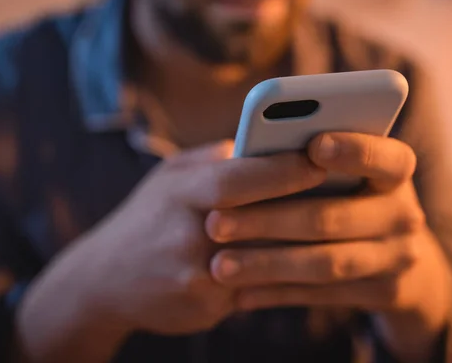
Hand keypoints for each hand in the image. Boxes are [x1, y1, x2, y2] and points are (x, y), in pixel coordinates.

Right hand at [15, 141, 326, 362]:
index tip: (320, 157)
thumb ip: (212, 162)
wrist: (103, 281)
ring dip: (305, 245)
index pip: (234, 178)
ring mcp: (193, 276)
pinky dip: (284, 276)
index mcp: (175, 193)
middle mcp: (182, 234)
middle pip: (255, 220)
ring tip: (344, 229)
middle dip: (304, 205)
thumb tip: (263, 144)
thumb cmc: (146, 219)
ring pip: (265, 260)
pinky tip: (312, 264)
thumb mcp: (168, 180)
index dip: (279, 169)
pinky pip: (255, 290)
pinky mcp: (204, 307)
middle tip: (349, 191)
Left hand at [207, 133, 451, 361]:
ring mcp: (399, 257)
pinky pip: (323, 294)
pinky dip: (277, 292)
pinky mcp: (386, 293)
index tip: (314, 145)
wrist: (391, 253)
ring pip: (324, 263)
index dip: (354, 150)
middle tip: (214, 224)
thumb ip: (306, 158)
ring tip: (218, 266)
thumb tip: (243, 156)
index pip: (386, 157)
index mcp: (395, 170)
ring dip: (266, 264)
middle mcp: (405, 213)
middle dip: (268, 221)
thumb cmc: (346, 193)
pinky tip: (240, 293)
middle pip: (332, 217)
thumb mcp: (341, 171)